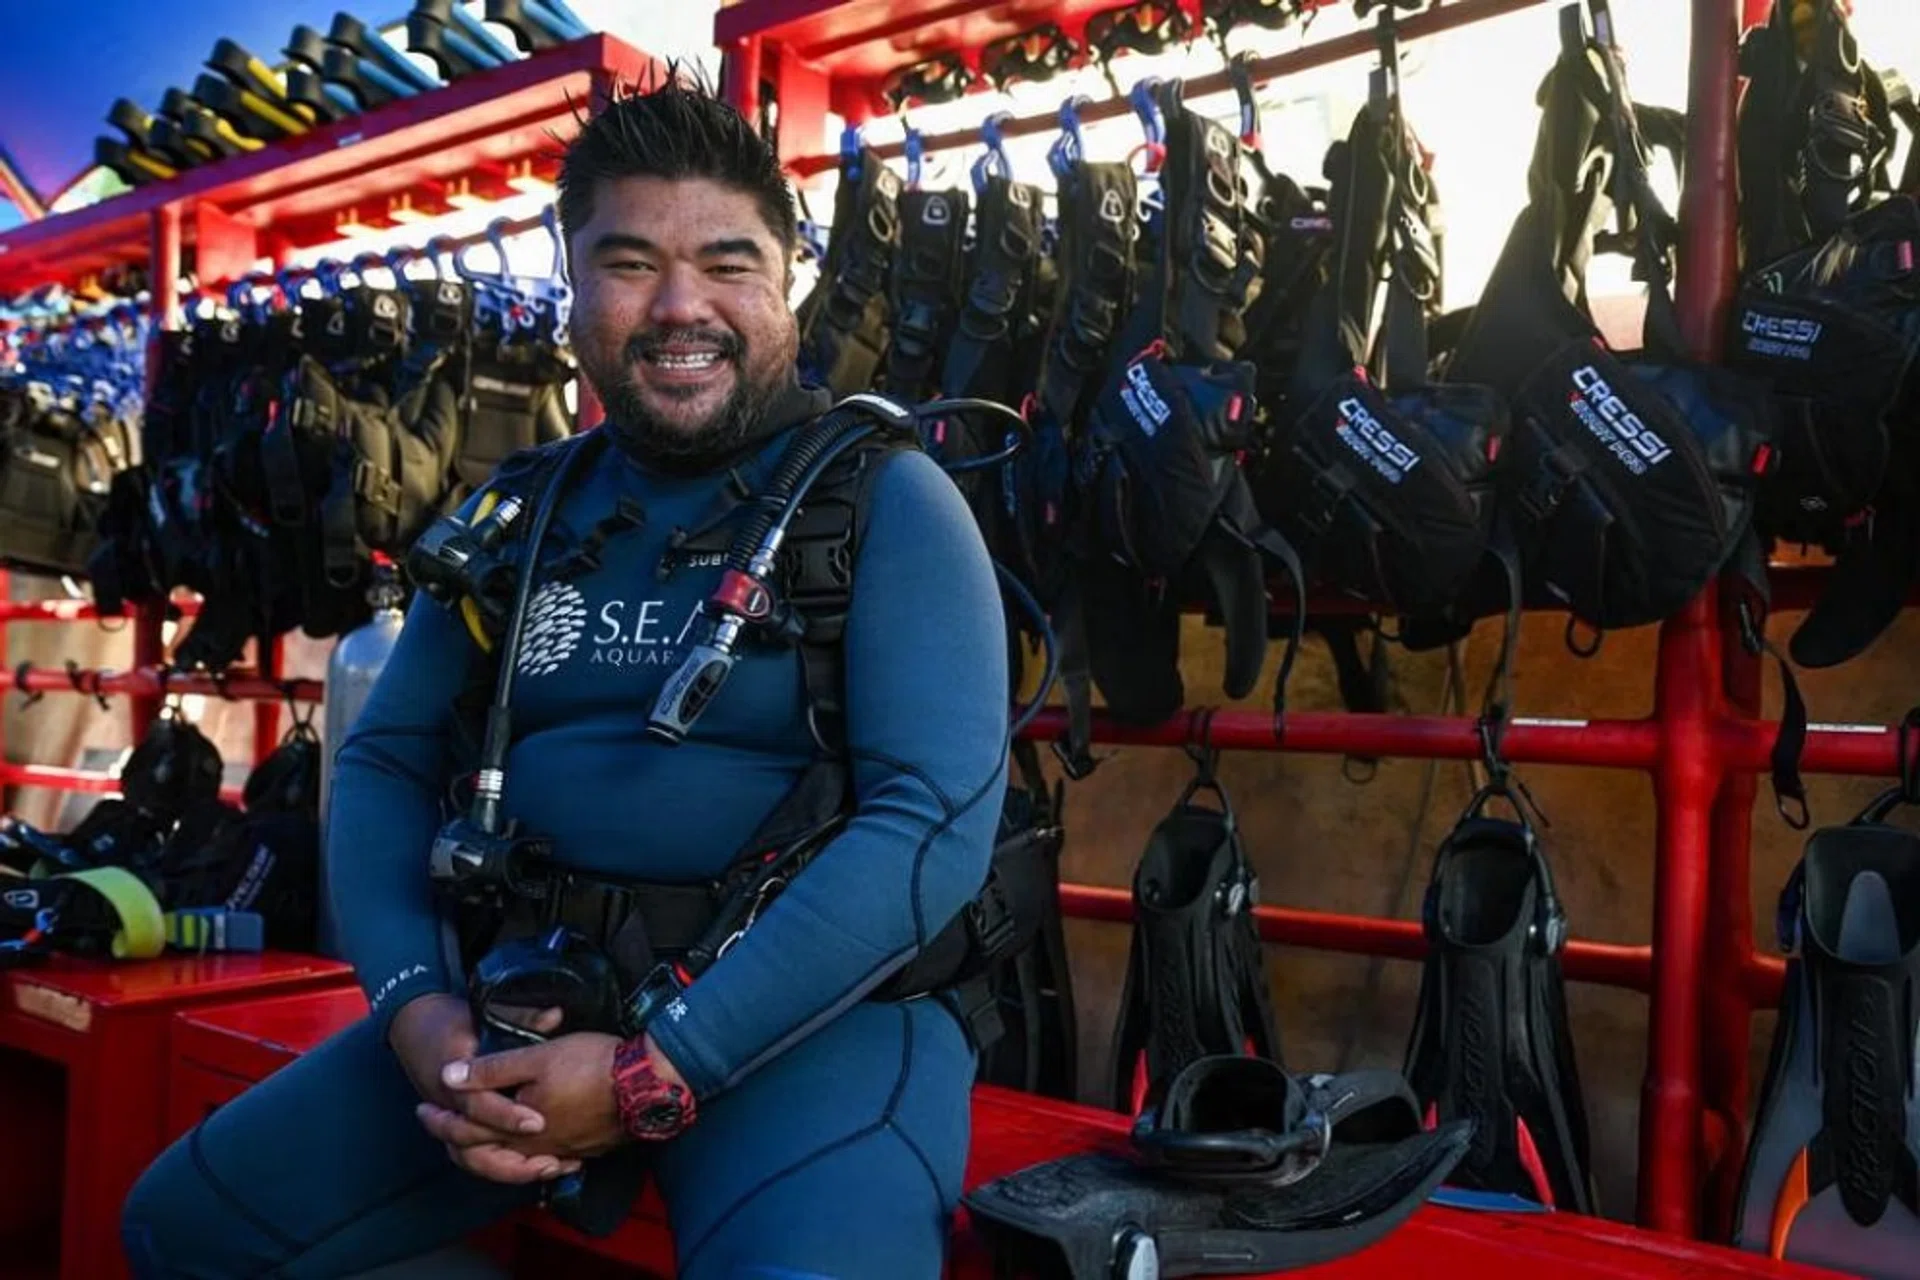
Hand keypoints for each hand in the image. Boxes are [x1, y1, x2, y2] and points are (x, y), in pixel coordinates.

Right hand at [389, 993, 569, 1184]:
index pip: (478, 1105)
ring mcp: (450, 1120)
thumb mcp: (481, 1012)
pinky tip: (541, 1166)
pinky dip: (506, 1166)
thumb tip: (555, 1016)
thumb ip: (519, 1019)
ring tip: (551, 1168)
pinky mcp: (458, 1128)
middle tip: (550, 1161)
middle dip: (512, 1160)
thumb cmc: (449, 1019)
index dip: (507, 1116)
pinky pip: (478, 1155)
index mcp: (450, 1076)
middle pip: (472, 1148)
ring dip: (511, 1170)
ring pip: (474, 1159)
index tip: (538, 1123)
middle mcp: (448, 1106)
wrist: (414, 1027)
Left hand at [433, 1030, 629, 1164]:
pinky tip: (530, 1153)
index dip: (439, 1119)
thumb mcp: (538, 1056)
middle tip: (440, 1126)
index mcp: (516, 1125)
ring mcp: (558, 1152)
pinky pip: (542, 1164)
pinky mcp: (580, 1151)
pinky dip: (524, 1161)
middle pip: (482, 1154)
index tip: (423, 1108)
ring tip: (480, 1141)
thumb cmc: (592, 1065)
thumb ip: (492, 1069)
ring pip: (511, 1164)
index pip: (465, 1129)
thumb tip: (449, 1076)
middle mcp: (533, 1147)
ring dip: (488, 1153)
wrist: (645, 1085)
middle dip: (456, 1140)